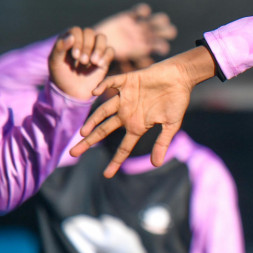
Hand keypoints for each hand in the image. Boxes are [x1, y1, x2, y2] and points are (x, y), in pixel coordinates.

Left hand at [48, 27, 114, 100]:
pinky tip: (99, 65)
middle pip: (89, 32)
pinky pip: (110, 50)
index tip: (75, 56)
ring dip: (98, 49)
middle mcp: (82, 40)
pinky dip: (106, 56)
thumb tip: (71, 36)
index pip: (76, 31)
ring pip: (101, 37)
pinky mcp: (104, 57)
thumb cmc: (61, 75)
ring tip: (93, 62)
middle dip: (87, 47)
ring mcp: (94, 48)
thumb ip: (60, 48)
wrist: (72, 91)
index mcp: (69, 39)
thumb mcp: (55, 62)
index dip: (77, 41)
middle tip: (83, 61)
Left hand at [71, 46, 216, 176]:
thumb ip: (162, 143)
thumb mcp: (172, 125)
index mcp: (138, 125)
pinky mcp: (126, 82)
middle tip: (73, 153)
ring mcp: (125, 98)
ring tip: (83, 131)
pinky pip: (111, 83)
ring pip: (103, 111)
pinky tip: (94, 92)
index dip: (116, 161)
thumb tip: (155, 165)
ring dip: (93, 120)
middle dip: (89, 142)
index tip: (107, 175)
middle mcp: (127, 114)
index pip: (124, 147)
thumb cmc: (177, 100)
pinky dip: (102, 86)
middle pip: (104, 130)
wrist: (179, 77)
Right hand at [95, 3, 175, 68]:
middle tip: (160, 33)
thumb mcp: (120, 65)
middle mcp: (147, 36)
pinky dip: (144, 11)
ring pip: (160, 19)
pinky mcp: (130, 16)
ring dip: (160, 20)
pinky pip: (142, 11)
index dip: (162, 46)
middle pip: (168, 31)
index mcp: (147, 47)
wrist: (95, 46)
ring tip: (152, 23)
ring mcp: (140, 25)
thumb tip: (143, 68)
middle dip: (168, 31)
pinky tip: (141, 14)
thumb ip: (131, 67)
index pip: (162, 46)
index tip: (158, 48)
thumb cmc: (109, 58)